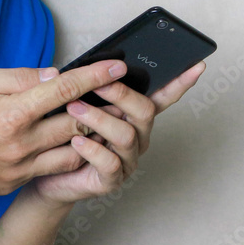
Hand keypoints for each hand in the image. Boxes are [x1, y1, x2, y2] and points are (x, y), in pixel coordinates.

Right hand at [0, 59, 132, 194]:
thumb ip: (18, 77)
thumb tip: (53, 75)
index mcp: (9, 115)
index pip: (64, 92)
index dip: (94, 77)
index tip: (116, 67)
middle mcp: (17, 146)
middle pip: (77, 124)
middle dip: (98, 107)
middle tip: (110, 92)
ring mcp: (15, 169)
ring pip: (71, 151)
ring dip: (86, 134)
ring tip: (93, 115)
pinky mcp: (11, 183)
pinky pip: (51, 167)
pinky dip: (65, 151)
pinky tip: (66, 136)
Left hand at [29, 61, 205, 205]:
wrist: (46, 174)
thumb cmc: (64, 133)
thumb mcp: (79, 104)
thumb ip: (90, 87)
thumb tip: (91, 66)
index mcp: (134, 115)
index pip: (163, 96)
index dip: (181, 82)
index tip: (196, 65)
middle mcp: (138, 136)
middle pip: (145, 111)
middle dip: (123, 94)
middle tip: (99, 82)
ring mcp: (127, 159)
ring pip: (126, 135)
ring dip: (99, 118)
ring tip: (73, 108)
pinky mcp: (112, 179)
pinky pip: (109, 163)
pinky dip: (92, 150)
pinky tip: (76, 140)